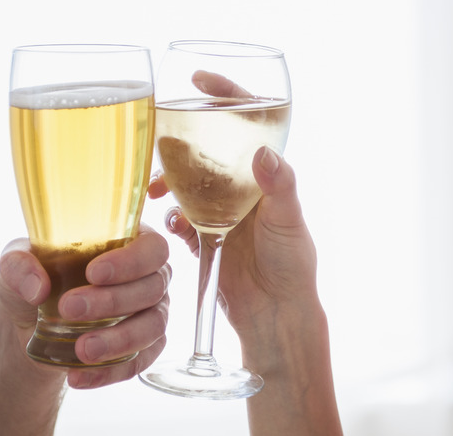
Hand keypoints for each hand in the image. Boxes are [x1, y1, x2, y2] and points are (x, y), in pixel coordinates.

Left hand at [0, 224, 170, 388]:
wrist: (29, 323)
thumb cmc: (34, 277)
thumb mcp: (15, 264)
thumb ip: (19, 266)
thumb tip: (38, 289)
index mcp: (130, 241)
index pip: (152, 247)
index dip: (131, 261)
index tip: (94, 273)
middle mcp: (149, 276)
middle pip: (153, 287)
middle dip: (114, 301)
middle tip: (70, 308)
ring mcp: (151, 312)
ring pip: (153, 327)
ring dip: (119, 340)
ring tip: (82, 350)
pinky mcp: (143, 347)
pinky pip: (139, 362)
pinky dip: (111, 372)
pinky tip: (79, 375)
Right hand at [149, 147, 318, 343]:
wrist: (276, 312)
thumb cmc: (292, 264)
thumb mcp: (289, 219)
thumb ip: (280, 185)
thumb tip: (264, 152)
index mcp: (261, 187)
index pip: (230, 155)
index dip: (208, 144)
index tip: (186, 139)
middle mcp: (237, 201)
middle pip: (203, 174)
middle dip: (179, 167)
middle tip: (163, 171)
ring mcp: (219, 222)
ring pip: (188, 197)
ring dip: (172, 192)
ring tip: (160, 195)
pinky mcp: (204, 245)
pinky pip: (182, 227)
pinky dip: (173, 221)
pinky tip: (174, 224)